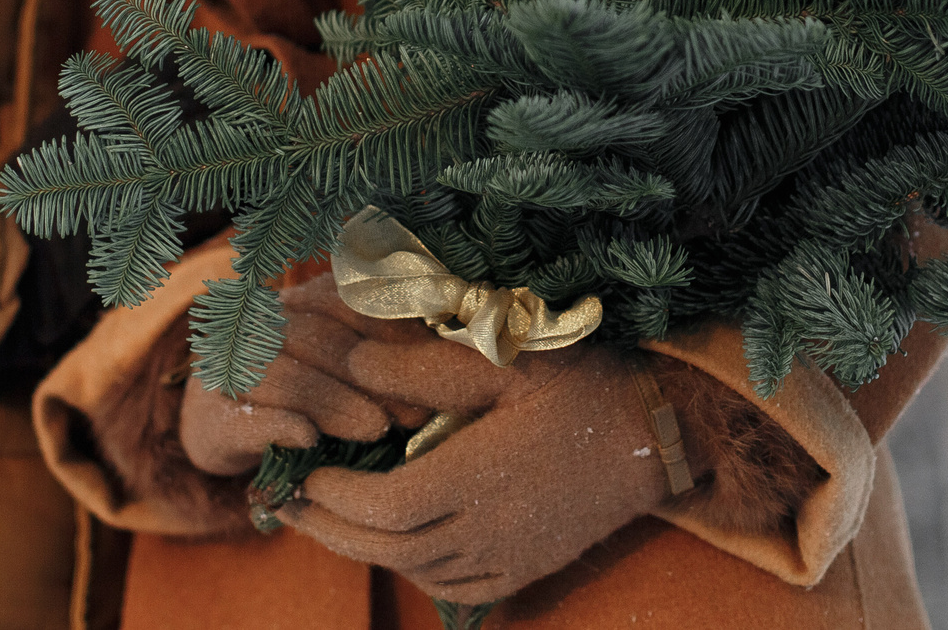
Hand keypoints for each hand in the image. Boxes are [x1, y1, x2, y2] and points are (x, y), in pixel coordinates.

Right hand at [178, 275, 427, 476]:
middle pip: (314, 337)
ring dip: (333, 402)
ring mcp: (224, 372)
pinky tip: (309, 439)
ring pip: (281, 374)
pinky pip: (245, 417)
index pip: (340, 301)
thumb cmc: (306, 398)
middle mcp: (252, 326)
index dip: (387, 330)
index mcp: (291, 301)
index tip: (430, 365)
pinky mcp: (208, 421)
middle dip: (368, 375)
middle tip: (414, 411)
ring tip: (376, 429)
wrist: (226, 433)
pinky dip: (279, 425)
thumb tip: (442, 360)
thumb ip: (381, 353)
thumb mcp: (345, 367)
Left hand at [278, 336, 670, 604]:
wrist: (658, 434)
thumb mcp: (506, 360)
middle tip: (289, 504)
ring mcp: (509, 555)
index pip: (383, 506)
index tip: (305, 471)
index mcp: (477, 477)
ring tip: (330, 520)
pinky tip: (397, 545)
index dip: (333, 497)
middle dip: (331, 529)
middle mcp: (489, 529)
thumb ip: (425, 368)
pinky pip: (455, 587)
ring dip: (365, 550)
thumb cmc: (581, 384)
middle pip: (388, 548)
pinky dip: (413, 571)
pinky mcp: (526, 567)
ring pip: (417, 572)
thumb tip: (352, 365)